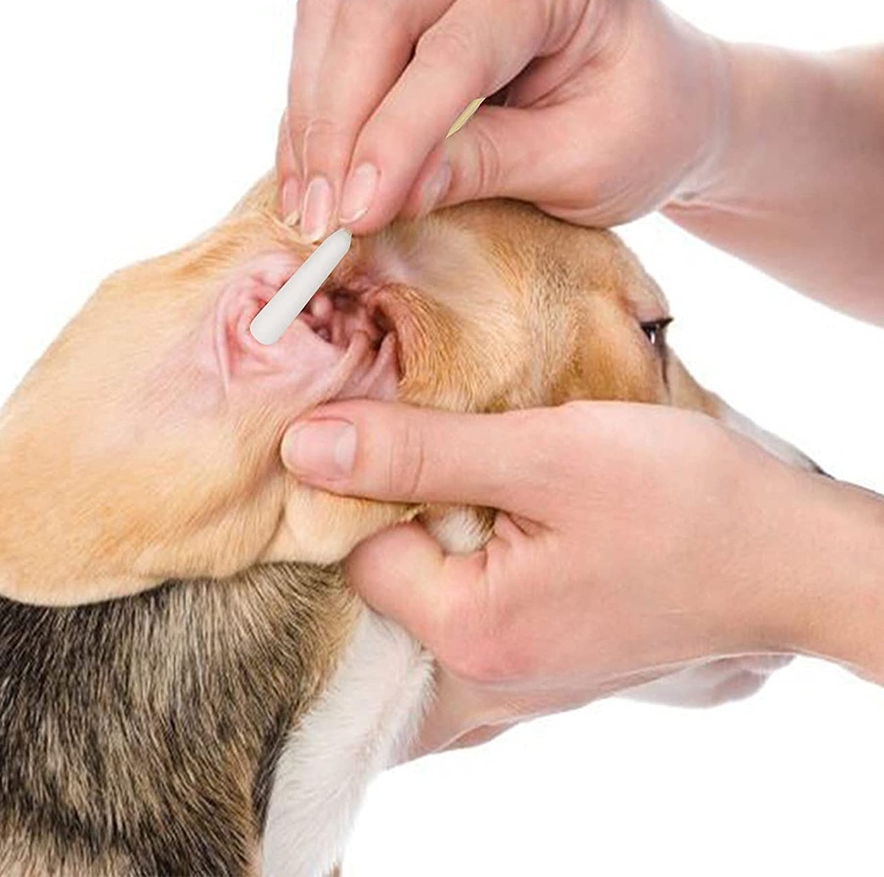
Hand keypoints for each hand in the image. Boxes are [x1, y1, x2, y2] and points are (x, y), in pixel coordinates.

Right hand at [278, 0, 726, 240]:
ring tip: (308, 206)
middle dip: (336, 125)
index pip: (452, 48)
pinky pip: (333, 34)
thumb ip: (487, 167)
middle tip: (321, 220)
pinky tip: (310, 174)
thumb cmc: (644, 127)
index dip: (395, 136)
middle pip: (373, 14)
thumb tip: (386, 195)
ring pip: (334, 16)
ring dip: (311, 116)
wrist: (662, 97)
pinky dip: (314, 107)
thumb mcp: (583, 163)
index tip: (356, 214)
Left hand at [280, 399, 883, 754]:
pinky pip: (473, 602)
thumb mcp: (542, 455)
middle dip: (396, 502)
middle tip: (430, 437)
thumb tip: (304, 446)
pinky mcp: (544, 651)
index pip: (355, 550)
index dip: (363, 479)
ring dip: (438, 522)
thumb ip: (418, 454)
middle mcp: (482, 672)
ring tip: (475, 469)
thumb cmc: (682, 501)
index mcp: (468, 630)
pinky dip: (474, 549)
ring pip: (430, 586)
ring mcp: (516, 672)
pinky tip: (504, 508)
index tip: (392, 423)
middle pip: (386, 577)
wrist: (790, 556)